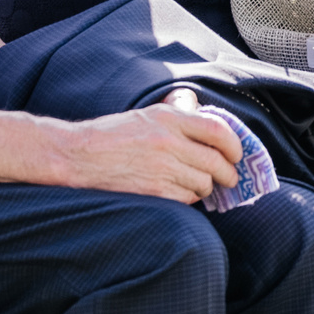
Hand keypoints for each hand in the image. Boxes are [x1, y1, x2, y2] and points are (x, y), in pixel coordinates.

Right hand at [60, 89, 244, 203]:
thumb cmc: (110, 135)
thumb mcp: (145, 115)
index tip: (236, 154)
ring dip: (205, 187)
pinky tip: (179, 192)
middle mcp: (168, 141)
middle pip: (216, 162)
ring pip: (204, 184)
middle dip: (228, 173)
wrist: (77, 155)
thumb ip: (176, 116)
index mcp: (168, 118)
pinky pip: (187, 198)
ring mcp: (162, 168)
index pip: (218, 130)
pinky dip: (188, 198)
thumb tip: (203, 117)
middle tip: (228, 178)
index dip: (234, 146)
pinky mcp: (154, 191)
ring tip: (196, 184)